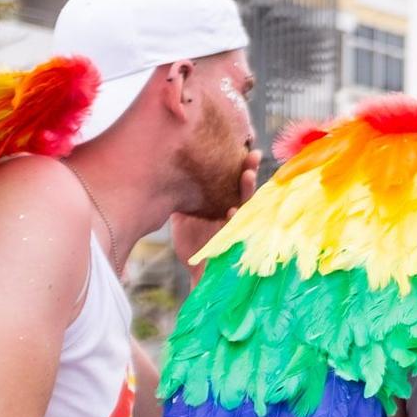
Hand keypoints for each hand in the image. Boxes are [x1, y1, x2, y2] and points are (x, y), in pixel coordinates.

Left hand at [170, 150, 260, 270]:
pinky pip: (234, 228)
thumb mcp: (183, 215)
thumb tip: (164, 172)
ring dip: (247, 189)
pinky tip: (231, 210)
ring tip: (247, 174)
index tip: (242, 144)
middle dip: (248, 169)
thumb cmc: (193, 244)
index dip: (238, 162)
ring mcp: (233, 224)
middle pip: (243, 185)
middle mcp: (232, 209)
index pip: (232, 177)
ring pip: (245, 203)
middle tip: (252, 152)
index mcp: (223, 200)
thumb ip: (181, 197)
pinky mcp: (230, 240)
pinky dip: (233, 219)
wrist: (196, 271)